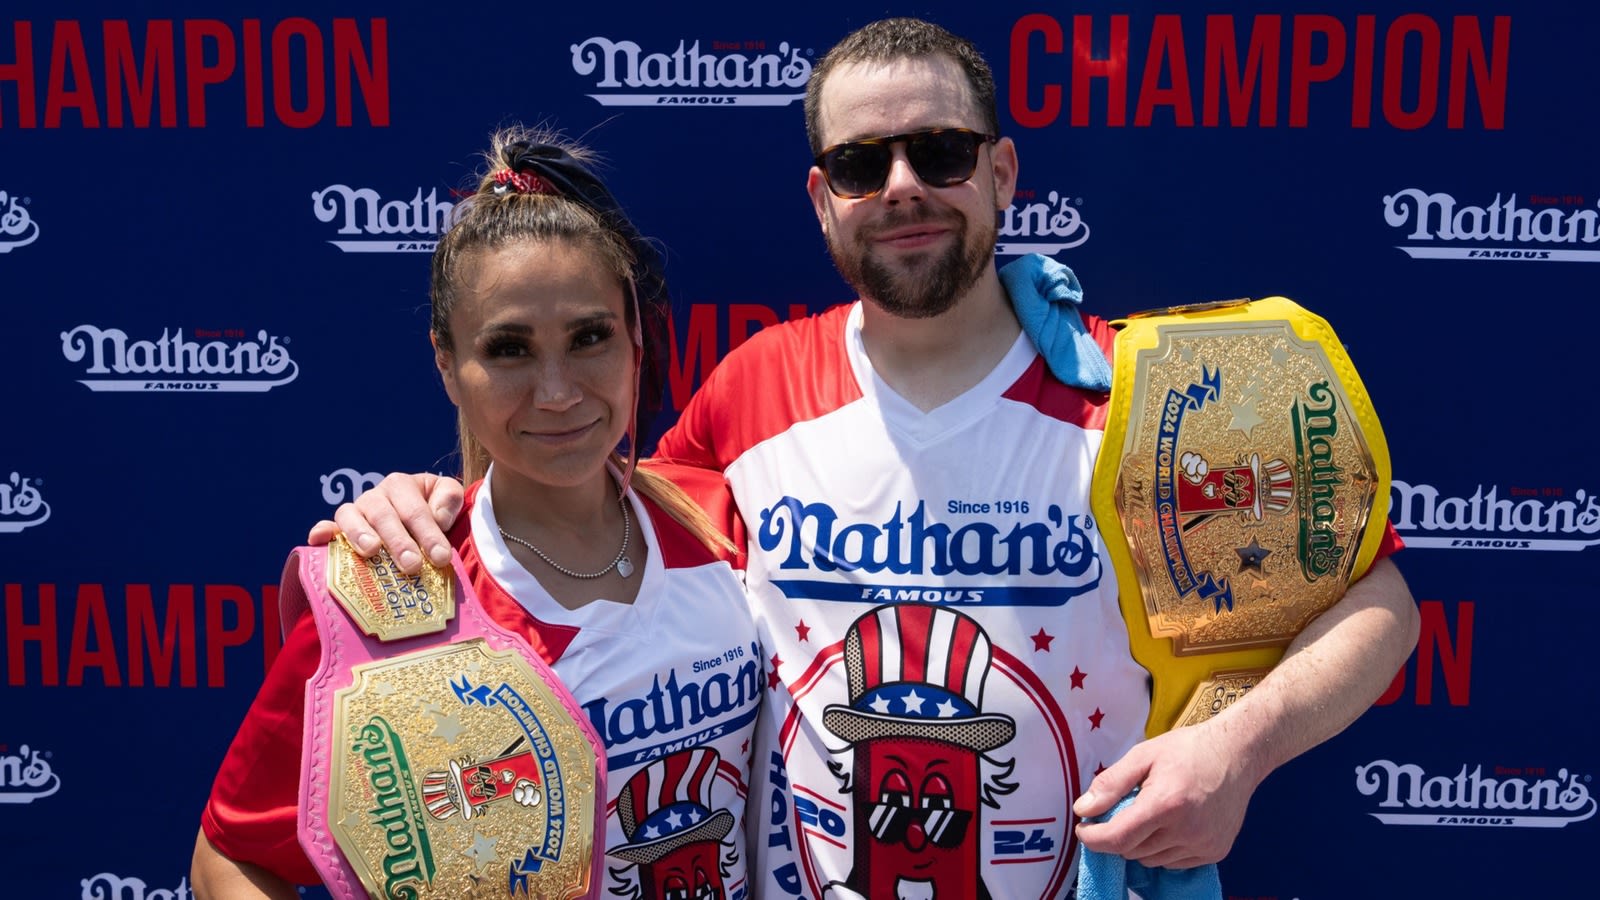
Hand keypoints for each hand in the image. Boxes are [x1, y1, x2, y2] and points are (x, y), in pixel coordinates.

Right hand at [305, 472, 464, 573]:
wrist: (418, 517)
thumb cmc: (433, 509)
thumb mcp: (447, 496)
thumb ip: (449, 498)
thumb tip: (438, 516)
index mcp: (401, 486)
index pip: (415, 510)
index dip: (429, 533)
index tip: (441, 557)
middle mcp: (374, 497)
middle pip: (383, 515)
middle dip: (398, 541)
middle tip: (412, 565)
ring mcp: (354, 512)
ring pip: (350, 516)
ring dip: (359, 534)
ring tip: (371, 552)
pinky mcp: (338, 529)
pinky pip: (326, 528)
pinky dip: (321, 532)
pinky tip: (318, 541)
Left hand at [1072, 720, 1257, 868]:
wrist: (1238, 753)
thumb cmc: (1189, 750)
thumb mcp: (1143, 755)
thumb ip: (1110, 783)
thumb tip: (1083, 809)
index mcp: (1165, 804)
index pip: (1118, 838)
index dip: (1093, 838)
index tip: (1084, 829)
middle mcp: (1187, 830)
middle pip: (1132, 851)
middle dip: (1117, 835)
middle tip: (1121, 811)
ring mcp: (1204, 845)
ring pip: (1152, 860)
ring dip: (1141, 844)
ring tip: (1150, 814)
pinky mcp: (1215, 852)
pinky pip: (1174, 863)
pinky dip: (1163, 849)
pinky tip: (1171, 824)